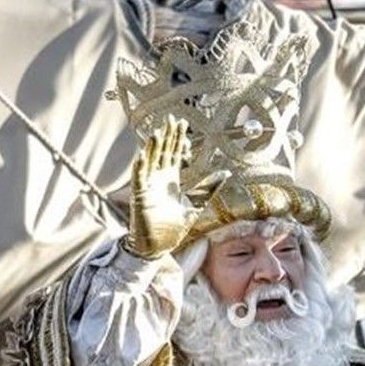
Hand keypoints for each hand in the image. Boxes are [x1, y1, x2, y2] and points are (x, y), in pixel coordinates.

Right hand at [126, 115, 194, 258]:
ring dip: (152, 147)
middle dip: (167, 136)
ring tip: (157, 131)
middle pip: (163, 152)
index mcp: (171, 180)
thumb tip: (226, 173)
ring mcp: (148, 186)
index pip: (174, 154)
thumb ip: (208, 189)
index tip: (183, 124)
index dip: (178, 139)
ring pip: (150, 161)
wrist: (160, 246)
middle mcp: (158, 179)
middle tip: (172, 118)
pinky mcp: (139, 196)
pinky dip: (141, 166)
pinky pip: (139, 178)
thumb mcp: (196, 205)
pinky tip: (143, 154)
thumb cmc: (174, 228)